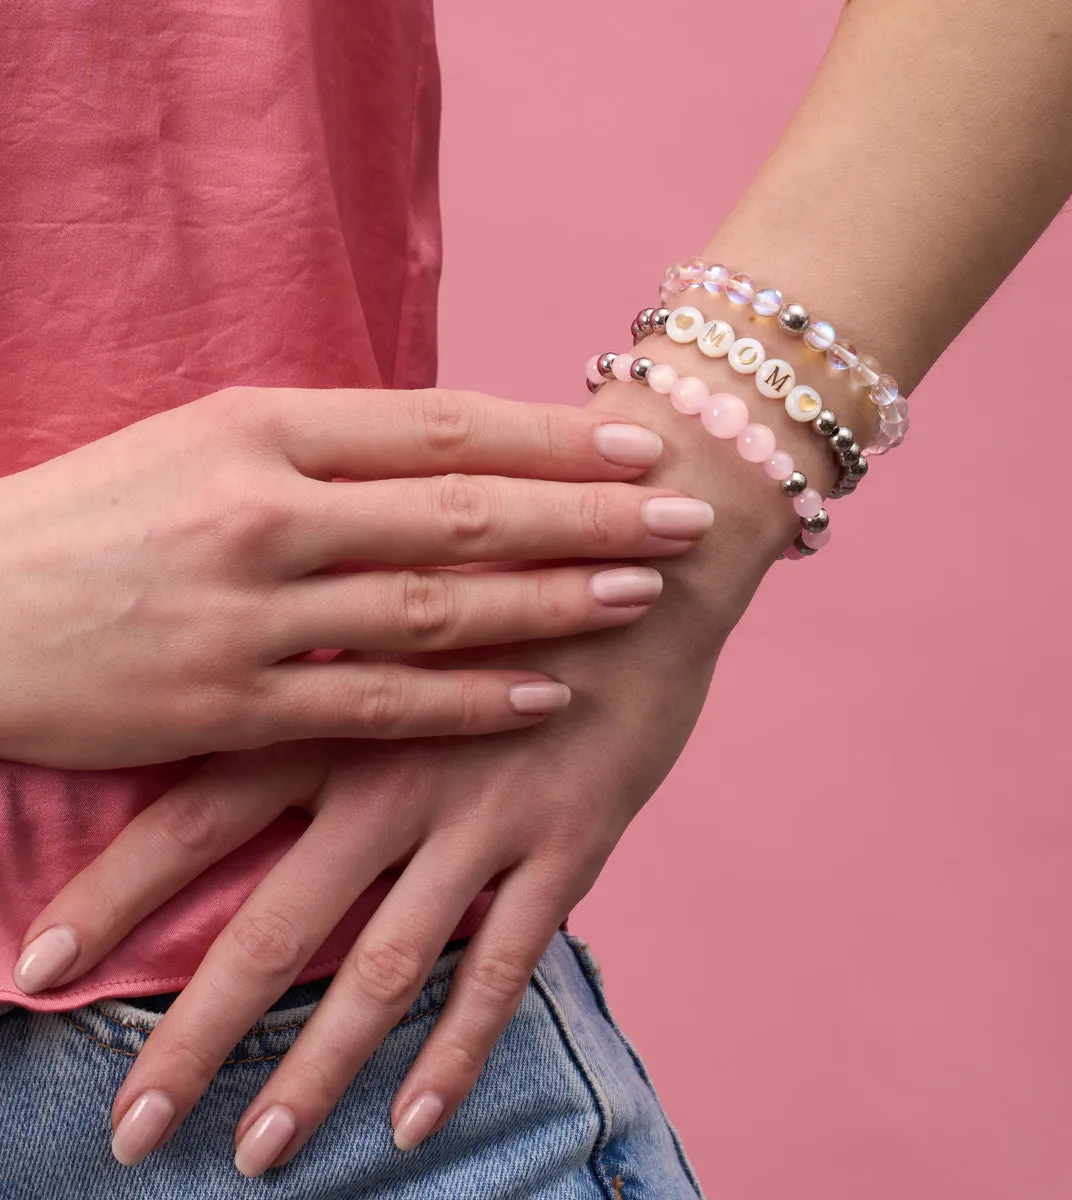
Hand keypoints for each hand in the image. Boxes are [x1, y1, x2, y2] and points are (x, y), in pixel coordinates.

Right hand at [0, 384, 713, 768]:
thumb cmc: (96, 515)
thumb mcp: (203, 440)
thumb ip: (326, 447)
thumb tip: (454, 448)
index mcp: (260, 425)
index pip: (440, 425)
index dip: (550, 438)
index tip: (635, 446)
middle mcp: (267, 508)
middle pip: (462, 508)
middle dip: (587, 515)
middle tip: (682, 516)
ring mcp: (251, 609)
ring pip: (435, 605)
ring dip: (550, 602)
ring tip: (642, 597)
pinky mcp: (229, 703)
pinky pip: (377, 703)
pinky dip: (469, 700)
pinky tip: (545, 696)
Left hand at [15, 609, 721, 1175]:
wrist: (651, 559)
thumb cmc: (515, 569)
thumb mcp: (401, 593)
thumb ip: (321, 656)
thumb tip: (233, 698)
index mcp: (341, 704)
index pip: (200, 810)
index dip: (114, 890)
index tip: (33, 965)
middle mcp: (397, 770)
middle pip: (275, 922)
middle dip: (194, 1031)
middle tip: (131, 1131)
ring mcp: (485, 815)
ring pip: (387, 967)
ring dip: (318, 1070)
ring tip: (259, 1153)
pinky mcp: (566, 844)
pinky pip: (506, 966)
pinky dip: (460, 1050)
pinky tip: (414, 1122)